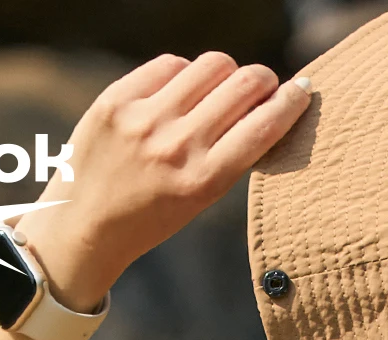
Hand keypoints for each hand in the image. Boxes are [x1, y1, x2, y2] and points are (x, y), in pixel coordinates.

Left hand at [0, 52, 311, 339]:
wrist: (84, 227)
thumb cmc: (151, 216)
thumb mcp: (199, 199)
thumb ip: (229, 154)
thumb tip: (264, 102)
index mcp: (203, 180)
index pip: (263, 125)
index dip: (291, 101)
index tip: (303, 91)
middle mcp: (176, 145)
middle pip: (243, 83)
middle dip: (263, 79)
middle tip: (264, 85)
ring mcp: (144, 118)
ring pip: (211, 65)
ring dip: (227, 72)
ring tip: (222, 88)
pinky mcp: (117, 98)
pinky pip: (170, 64)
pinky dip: (184, 73)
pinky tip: (180, 91)